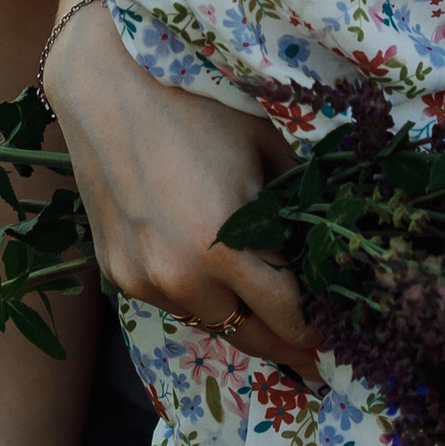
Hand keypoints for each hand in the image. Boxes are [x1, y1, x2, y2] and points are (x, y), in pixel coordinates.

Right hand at [46, 0, 318, 377]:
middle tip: (316, 361)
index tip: (337, 340)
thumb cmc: (197, 102)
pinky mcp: (116, 272)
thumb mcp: (266, 145)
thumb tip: (332, 237)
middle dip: (285, 347)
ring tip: (269, 318)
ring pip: (207, 321)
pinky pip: (172, 301)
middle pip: (247, 335)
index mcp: (223, 246)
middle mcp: (179, 277)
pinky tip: (216, 280)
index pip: (285, 314)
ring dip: (238, 319)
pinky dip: (198, 297)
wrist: (107, 84)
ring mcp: (141, 279)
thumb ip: (300, 199)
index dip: (315, 331)